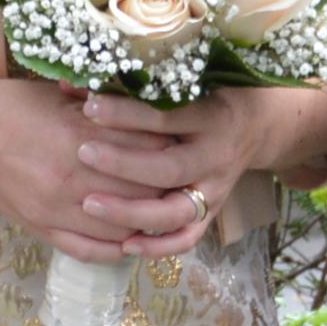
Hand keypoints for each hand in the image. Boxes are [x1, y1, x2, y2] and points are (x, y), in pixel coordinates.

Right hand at [0, 70, 196, 261]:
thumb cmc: (13, 105)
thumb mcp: (63, 97)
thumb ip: (107, 110)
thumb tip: (154, 113)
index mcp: (80, 136)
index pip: (146, 150)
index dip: (170, 149)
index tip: (186, 144)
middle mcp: (72, 177)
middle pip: (141, 192)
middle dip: (167, 187)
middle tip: (186, 181)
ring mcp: (56, 209)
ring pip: (122, 227)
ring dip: (148, 221)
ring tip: (166, 210)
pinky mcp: (42, 228)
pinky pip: (91, 250)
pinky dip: (118, 248)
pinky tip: (133, 239)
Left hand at [69, 88, 326, 251]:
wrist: (257, 125)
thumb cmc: (211, 93)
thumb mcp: (186, 79)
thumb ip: (134, 82)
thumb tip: (68, 82)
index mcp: (211, 117)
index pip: (166, 118)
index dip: (127, 113)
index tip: (90, 107)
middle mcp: (216, 157)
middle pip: (169, 168)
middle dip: (123, 164)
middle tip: (83, 154)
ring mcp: (216, 191)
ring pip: (175, 212)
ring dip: (131, 212)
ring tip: (89, 205)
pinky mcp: (213, 214)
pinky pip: (187, 239)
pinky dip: (158, 247)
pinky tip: (124, 245)